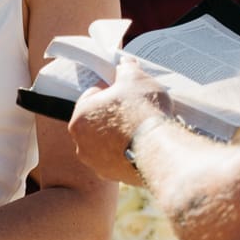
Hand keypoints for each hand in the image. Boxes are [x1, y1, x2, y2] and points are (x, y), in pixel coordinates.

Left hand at [69, 60, 173, 185]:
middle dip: (114, 113)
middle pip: (98, 120)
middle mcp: (81, 143)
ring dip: (120, 134)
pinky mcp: (114, 176)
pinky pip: (119, 158)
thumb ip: (126, 68)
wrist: (160, 150)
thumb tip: (124, 63)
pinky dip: (128, 152)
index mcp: (79, 117)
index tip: (125, 90)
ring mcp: (96, 163)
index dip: (111, 89)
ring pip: (108, 141)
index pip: (92, 95)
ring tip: (141, 127)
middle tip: (134, 108)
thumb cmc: (142, 112)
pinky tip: (143, 144)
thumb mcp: (135, 78)